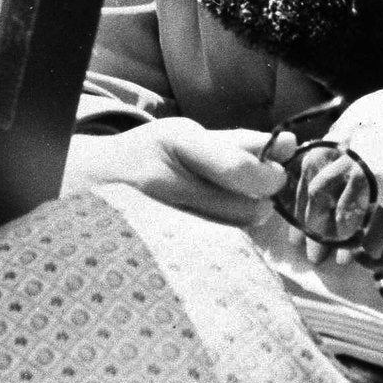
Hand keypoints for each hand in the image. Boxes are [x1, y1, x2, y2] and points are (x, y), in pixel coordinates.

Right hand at [60, 117, 283, 226]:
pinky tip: (203, 221)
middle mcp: (164, 182)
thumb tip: (292, 144)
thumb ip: (241, 141)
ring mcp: (160, 219)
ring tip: (219, 202)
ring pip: (236, 233)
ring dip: (241, 218)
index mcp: (174, 143)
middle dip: (261, 199)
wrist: (91, 181)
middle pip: (247, 210)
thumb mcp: (189, 134)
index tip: (275, 172)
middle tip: (251, 187)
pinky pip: (215, 248)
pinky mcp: (162, 247)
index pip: (239, 171)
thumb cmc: (152, 153)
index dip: (269, 176)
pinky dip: (221, 236)